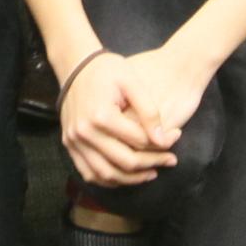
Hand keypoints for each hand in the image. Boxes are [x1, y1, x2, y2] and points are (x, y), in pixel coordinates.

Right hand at [56, 46, 188, 187]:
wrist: (76, 66)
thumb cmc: (107, 70)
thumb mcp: (132, 82)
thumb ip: (149, 111)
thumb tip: (163, 141)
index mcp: (101, 115)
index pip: (139, 141)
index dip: (162, 143)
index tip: (177, 136)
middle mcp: (84, 132)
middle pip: (125, 162)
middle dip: (152, 163)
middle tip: (171, 160)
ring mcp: (74, 141)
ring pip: (107, 174)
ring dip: (132, 179)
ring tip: (152, 173)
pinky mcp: (69, 145)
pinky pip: (90, 173)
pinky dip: (110, 179)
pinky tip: (127, 175)